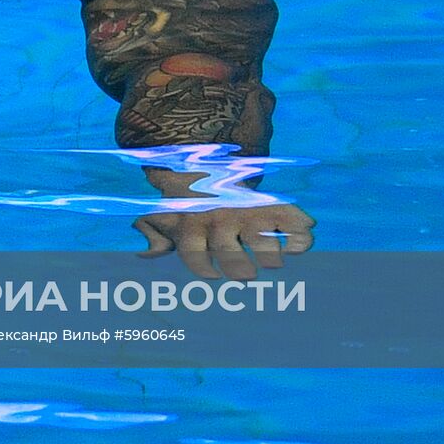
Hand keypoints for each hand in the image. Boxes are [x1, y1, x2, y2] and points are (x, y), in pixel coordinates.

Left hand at [133, 204, 314, 279]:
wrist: (212, 167)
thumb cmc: (188, 206)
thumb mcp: (167, 217)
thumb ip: (155, 236)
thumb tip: (143, 254)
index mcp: (193, 226)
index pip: (194, 253)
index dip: (202, 269)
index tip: (212, 276)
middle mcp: (221, 219)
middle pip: (229, 252)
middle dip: (238, 269)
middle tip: (244, 274)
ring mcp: (249, 213)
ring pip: (262, 241)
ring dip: (269, 257)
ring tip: (270, 262)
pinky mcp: (275, 208)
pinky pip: (294, 226)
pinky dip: (300, 239)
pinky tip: (295, 248)